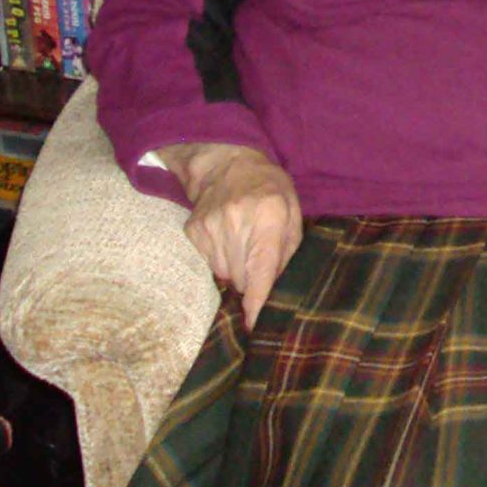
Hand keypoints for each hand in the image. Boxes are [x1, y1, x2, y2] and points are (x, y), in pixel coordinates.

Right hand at [162, 141, 301, 326]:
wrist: (227, 164)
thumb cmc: (269, 190)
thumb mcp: (292, 213)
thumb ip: (288, 250)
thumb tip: (274, 288)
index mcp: (270, 215)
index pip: (261, 267)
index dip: (257, 299)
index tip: (254, 322)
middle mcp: (237, 221)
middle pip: (241, 278)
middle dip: (250, 277)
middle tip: (255, 254)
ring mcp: (211, 225)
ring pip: (223, 275)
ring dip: (234, 268)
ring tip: (240, 242)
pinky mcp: (193, 230)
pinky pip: (207, 264)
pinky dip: (218, 259)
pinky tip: (225, 238)